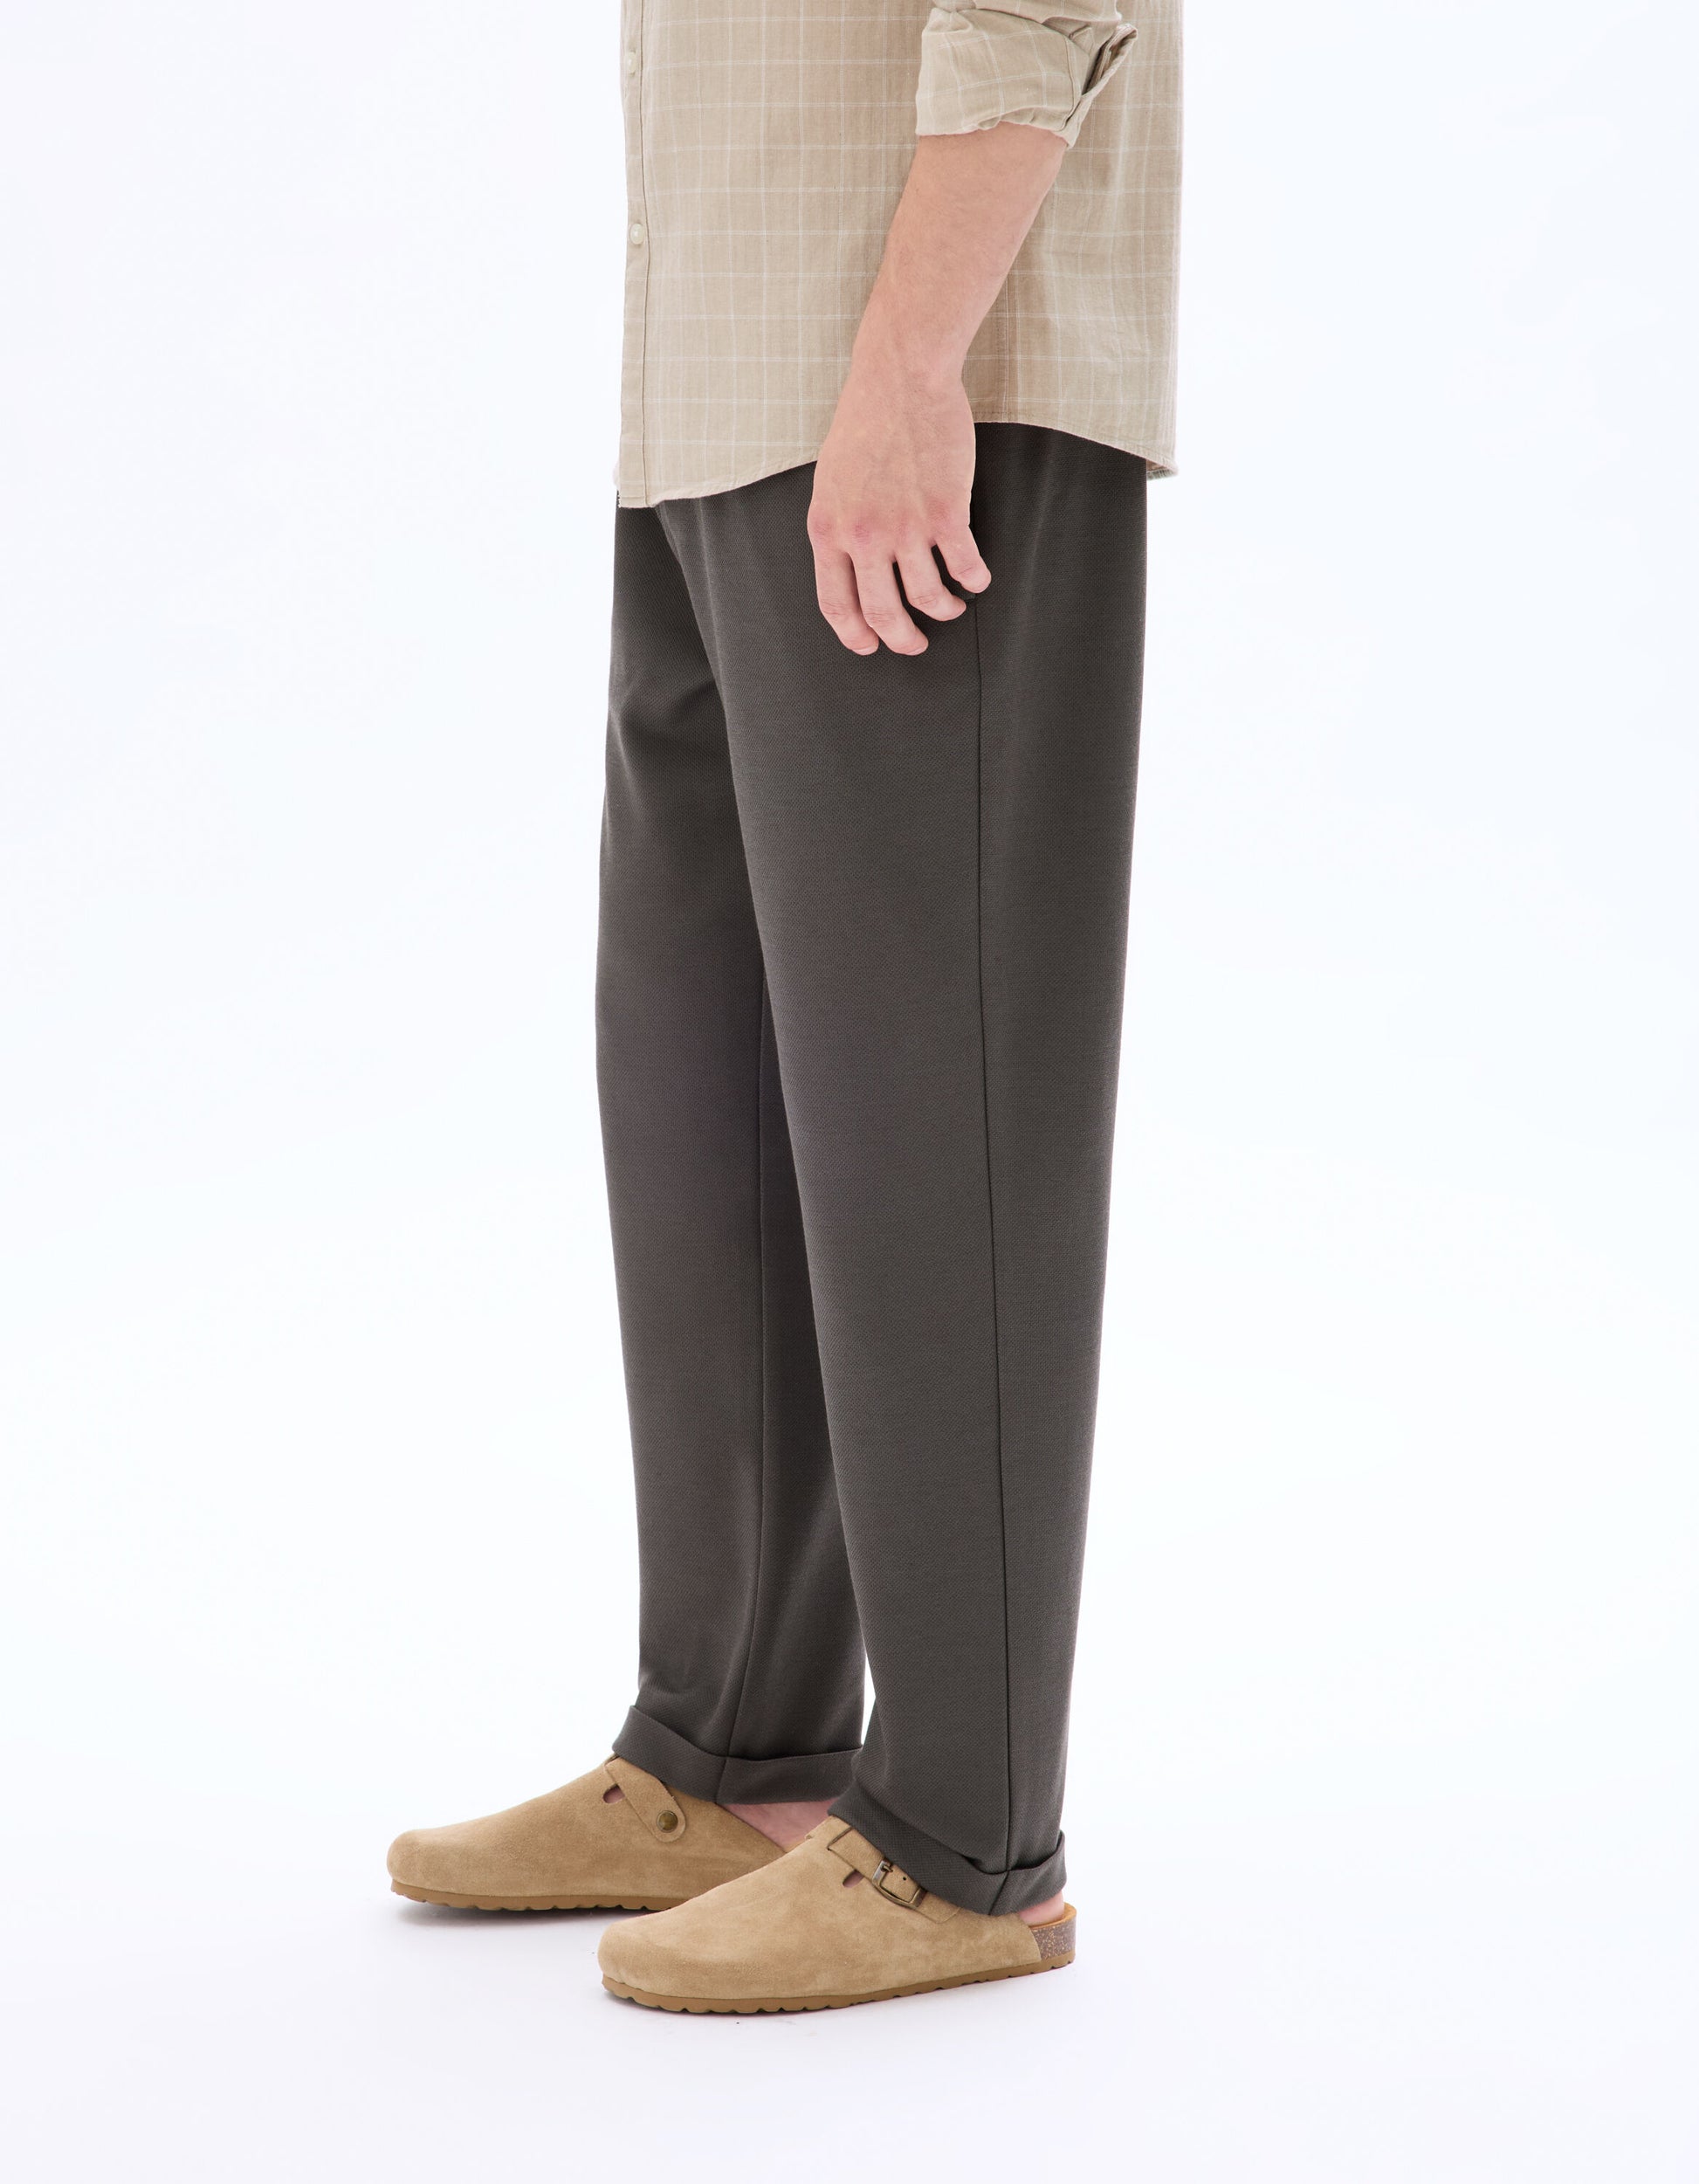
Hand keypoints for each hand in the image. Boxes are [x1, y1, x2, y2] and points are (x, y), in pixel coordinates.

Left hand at [806, 331, 990, 656]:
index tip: (869, 645)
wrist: (901, 377)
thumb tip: (851, 563)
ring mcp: (906, 528)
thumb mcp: (831, 478)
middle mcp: (865, 537)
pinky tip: (977, 579)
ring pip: (927, 598)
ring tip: (950, 607)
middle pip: (883, 613)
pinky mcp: (946, 514)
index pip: (836, 603)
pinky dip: (973, 580)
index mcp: (829, 529)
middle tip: (914, 645)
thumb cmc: (866, 420)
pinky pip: (964, 567)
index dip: (854, 634)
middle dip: (901, 640)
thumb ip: (839, 524)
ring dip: (942, 611)